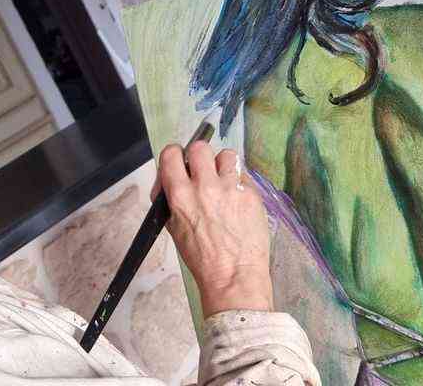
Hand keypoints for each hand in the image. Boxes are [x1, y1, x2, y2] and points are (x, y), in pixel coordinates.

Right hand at [153, 142, 272, 315]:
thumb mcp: (173, 228)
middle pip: (200, 147)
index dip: (175, 156)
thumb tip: (171, 181)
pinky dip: (239, 183)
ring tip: (224, 182)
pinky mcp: (252, 193)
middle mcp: (205, 186)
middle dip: (200, 157)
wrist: (234, 275)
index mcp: (180, 195)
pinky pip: (243, 175)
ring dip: (223, 165)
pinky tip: (238, 200)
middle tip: (203, 171)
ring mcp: (231, 188)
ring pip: (226, 154)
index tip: (180, 163)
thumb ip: (171, 199)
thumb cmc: (202, 257)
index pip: (170, 154)